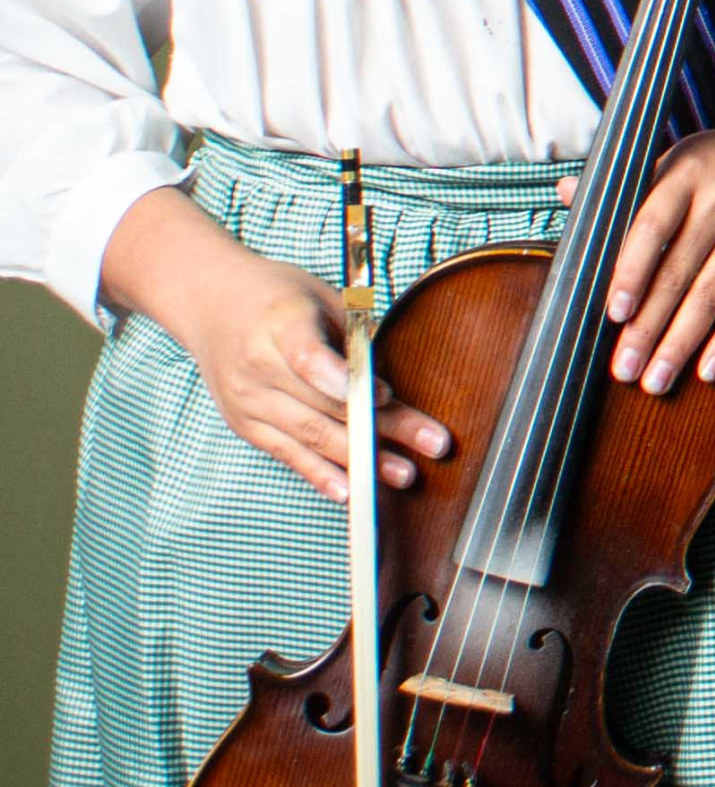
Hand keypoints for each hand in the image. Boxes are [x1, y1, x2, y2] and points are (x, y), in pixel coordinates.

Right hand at [100, 186, 449, 506]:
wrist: (210, 303)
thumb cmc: (279, 297)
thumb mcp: (321, 296)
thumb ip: (355, 336)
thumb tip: (394, 382)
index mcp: (281, 324)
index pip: (311, 359)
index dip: (348, 381)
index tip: (386, 396)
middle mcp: (258, 367)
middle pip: (325, 406)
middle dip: (383, 430)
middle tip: (431, 443)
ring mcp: (248, 401)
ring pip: (311, 437)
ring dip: (362, 460)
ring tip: (404, 473)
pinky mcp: (245, 425)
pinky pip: (288, 455)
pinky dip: (321, 474)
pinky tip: (351, 490)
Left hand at [597, 97, 714, 393]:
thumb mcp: (679, 157)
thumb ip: (628, 184)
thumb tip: (566, 191)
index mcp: (686, 175)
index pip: (652, 226)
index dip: (632, 271)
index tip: (616, 312)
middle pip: (678, 273)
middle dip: (649, 327)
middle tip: (624, 368)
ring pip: (711, 296)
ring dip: (681, 343)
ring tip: (656, 380)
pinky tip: (709, 369)